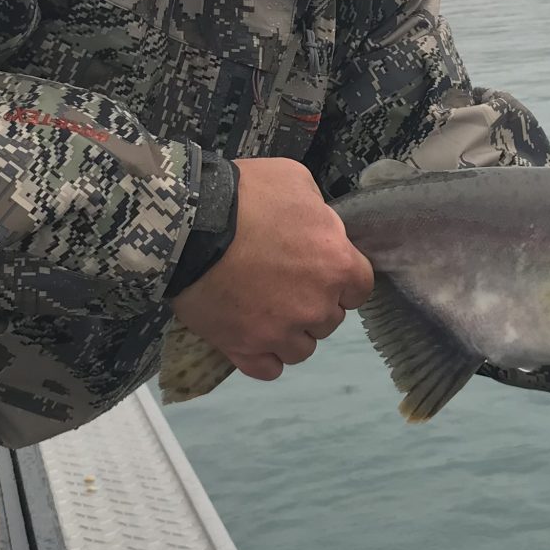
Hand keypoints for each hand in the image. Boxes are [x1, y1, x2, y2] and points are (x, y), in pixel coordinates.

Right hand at [169, 158, 373, 381]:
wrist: (189, 224)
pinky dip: (264, 356)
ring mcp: (280, 333)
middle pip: (330, 319)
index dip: (341, 279)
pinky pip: (269, 369)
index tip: (320, 269)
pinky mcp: (244, 349)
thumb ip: (318, 212)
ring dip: (290, 332)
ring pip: (302, 349)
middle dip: (313, 303)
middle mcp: (316, 307)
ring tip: (266, 311)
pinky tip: (254, 339)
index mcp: (336, 265)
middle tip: (284, 283)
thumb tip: (319, 228)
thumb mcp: (295, 180)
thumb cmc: (246, 196)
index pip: (360, 288)